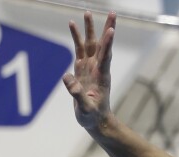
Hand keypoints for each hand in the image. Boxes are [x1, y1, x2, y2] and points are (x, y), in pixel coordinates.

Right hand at [62, 12, 115, 131]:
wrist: (96, 121)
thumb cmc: (92, 117)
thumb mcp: (86, 109)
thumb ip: (77, 94)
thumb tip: (66, 78)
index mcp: (101, 76)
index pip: (105, 57)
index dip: (108, 44)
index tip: (111, 30)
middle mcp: (98, 68)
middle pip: (102, 45)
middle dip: (106, 28)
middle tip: (112, 12)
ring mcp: (90, 67)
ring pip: (91, 44)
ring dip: (90, 29)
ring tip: (87, 13)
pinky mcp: (82, 69)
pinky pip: (79, 49)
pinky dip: (76, 37)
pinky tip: (72, 25)